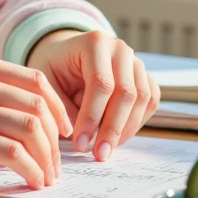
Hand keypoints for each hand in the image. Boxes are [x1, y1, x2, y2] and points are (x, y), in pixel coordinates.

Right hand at [0, 47, 72, 189]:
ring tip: (46, 176)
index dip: (56, 106)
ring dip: (47, 157)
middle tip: (56, 161)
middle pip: (38, 104)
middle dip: (55, 137)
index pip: (33, 79)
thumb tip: (9, 116)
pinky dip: (30, 170)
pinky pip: (13, 153)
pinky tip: (31, 182)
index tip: (62, 130)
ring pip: (32, 128)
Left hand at [25, 29, 159, 161]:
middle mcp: (120, 49)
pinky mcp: (144, 76)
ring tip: (106, 149)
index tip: (79, 143)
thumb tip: (81, 137)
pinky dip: (137, 122)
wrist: (66, 53)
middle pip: (126, 93)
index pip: (101, 83)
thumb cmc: (54, 68)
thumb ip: (61, 106)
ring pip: (142, 99)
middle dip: (112, 129)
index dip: (92, 117)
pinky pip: (151, 101)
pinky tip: (118, 138)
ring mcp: (136, 61)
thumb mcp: (46, 82)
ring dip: (126, 129)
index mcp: (93, 43)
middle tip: (98, 155)